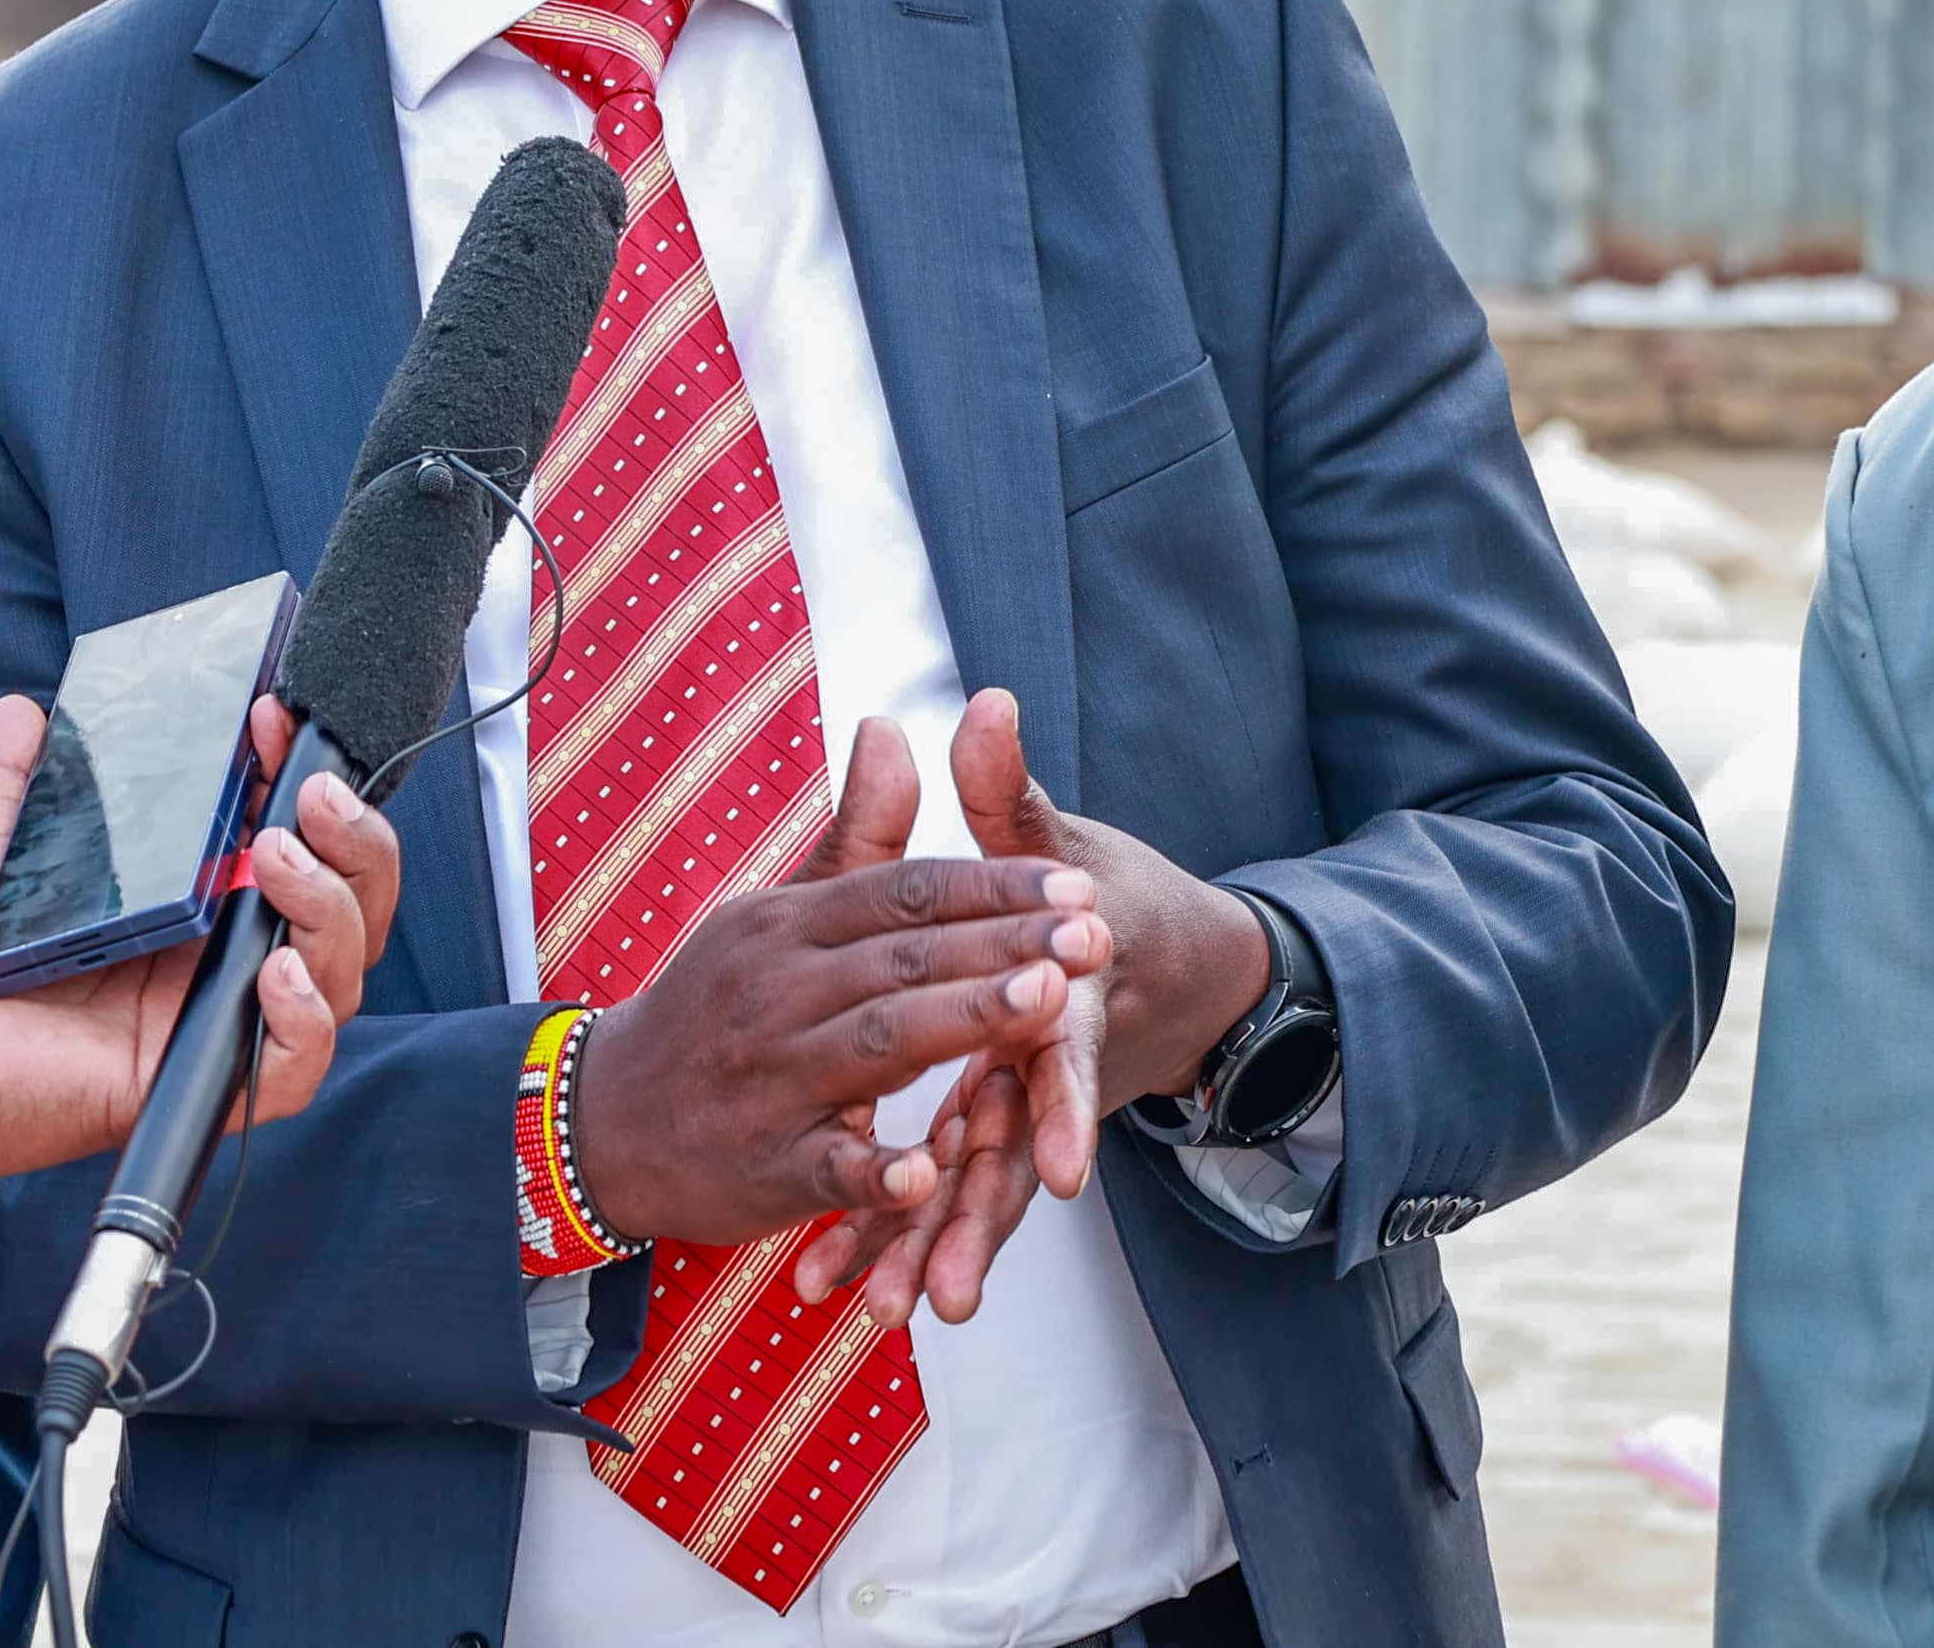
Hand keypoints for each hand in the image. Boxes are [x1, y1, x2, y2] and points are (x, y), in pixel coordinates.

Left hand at [0, 695, 400, 1201]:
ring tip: (274, 858)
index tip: (273, 717)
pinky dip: (304, 1018)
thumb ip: (13, 781)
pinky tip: (272, 969)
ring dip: (329, 909)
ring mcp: (210, 1023)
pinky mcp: (191, 1086)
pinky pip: (292, 1069)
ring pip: (338, 978)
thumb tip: (27, 709)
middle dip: (354, 844)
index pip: (294, 843)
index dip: (304, 781)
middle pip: (345, 912)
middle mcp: (215, 963)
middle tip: (308, 794)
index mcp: (189, 905)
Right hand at [566, 716, 1107, 1250]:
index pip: (902, 893)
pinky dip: (875, 1168)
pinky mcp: (764, 1163)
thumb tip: (892, 726)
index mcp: (785, 925)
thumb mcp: (775, 914)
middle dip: (1005, 945)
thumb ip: (854, 837)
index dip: (991, 889)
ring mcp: (769, 1077)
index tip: (1074, 886)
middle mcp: (776, 990)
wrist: (605, 1113)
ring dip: (962, 1023)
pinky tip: (929, 1171)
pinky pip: (825, 1163)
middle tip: (1096, 935)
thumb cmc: (715, 1006)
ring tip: (1046, 1005)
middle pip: (904, 960)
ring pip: (876, 1044)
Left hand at [795, 691, 1271, 1322]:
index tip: (1056, 1170)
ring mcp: (1023, 1110)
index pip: (1070, 1055)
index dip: (1066, 1106)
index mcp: (1066, 998)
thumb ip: (1012, 792)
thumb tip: (985, 704)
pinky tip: (858, 1296)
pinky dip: (904, 1239)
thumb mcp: (1066, 846)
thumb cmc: (1109, 899)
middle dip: (980, 1223)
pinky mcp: (996, 1134)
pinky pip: (945, 1195)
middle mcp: (1047, 1067)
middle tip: (943, 1295)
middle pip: (1017, 1153)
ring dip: (936, 1252)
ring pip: (977, 1191)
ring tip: (893, 1318)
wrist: (1164, 966)